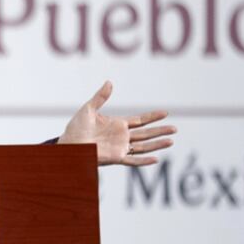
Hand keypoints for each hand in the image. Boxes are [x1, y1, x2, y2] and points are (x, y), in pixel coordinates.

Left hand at [58, 81, 175, 166]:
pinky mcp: (115, 157)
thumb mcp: (88, 109)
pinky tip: (156, 159)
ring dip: (157, 144)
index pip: (139, 121)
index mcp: (117, 124)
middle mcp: (121, 136)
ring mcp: (120, 147)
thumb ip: (100, 97)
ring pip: (143, 146)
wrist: (68, 144)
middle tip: (175, 129)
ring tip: (171, 141)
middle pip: (146, 133)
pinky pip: (132, 160)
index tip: (165, 113)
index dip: (152, 117)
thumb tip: (109, 82)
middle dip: (160, 130)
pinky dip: (143, 161)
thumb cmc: (75, 128)